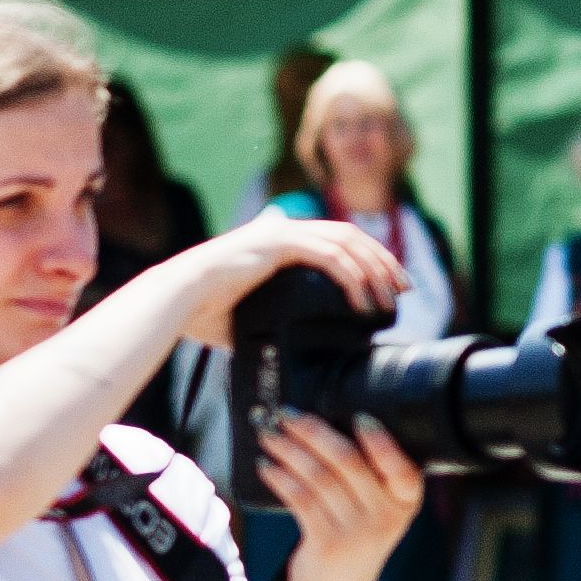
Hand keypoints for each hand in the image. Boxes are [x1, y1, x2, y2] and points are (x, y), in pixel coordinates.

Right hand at [162, 213, 410, 350]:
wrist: (177, 300)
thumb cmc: (200, 313)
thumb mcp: (247, 315)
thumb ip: (271, 320)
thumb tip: (288, 349)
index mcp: (278, 242)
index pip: (337, 241)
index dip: (368, 259)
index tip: (387, 285)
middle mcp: (283, 231)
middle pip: (352, 236)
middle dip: (384, 261)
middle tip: (403, 289)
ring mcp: (282, 235)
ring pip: (348, 243)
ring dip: (376, 269)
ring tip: (391, 298)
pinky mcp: (280, 244)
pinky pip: (331, 258)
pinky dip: (353, 278)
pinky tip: (363, 301)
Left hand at [258, 411, 425, 580]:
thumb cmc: (351, 543)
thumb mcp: (374, 512)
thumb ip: (367, 479)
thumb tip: (325, 429)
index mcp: (405, 503)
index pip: (401, 467)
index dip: (381, 441)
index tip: (357, 415)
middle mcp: (387, 517)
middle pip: (349, 463)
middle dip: (314, 433)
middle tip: (287, 415)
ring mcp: (358, 533)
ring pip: (320, 478)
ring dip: (289, 451)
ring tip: (268, 435)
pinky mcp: (327, 544)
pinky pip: (301, 500)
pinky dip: (281, 478)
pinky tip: (266, 466)